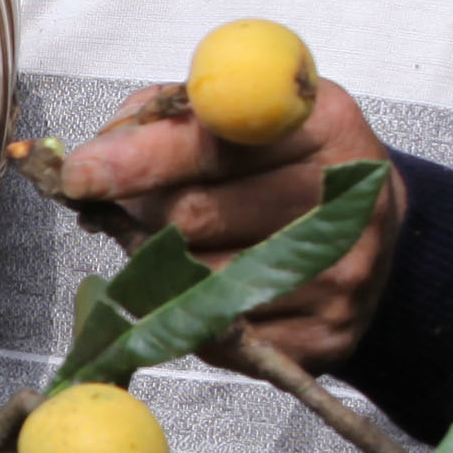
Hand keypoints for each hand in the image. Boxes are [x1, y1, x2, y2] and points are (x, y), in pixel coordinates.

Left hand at [58, 77, 405, 373]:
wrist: (372, 229)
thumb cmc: (283, 162)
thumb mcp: (237, 116)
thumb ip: (163, 119)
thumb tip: (91, 162)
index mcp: (323, 123)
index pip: (214, 142)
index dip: (141, 158)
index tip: (80, 175)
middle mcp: (345, 200)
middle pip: (194, 217)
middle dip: (140, 214)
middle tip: (126, 208)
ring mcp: (343, 276)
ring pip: (196, 281)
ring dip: (160, 266)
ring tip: (178, 246)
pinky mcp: (329, 336)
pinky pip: (220, 334)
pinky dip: (192, 313)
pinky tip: (209, 288)